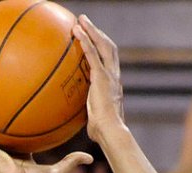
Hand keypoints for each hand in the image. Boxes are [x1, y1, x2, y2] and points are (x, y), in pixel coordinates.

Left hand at [73, 15, 124, 141]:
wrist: (111, 132)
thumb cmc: (103, 133)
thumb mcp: (95, 121)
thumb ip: (91, 116)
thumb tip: (86, 125)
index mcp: (113, 85)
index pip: (109, 61)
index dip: (102, 47)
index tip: (93, 38)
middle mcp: (114, 76)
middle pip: (109, 47)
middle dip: (97, 32)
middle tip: (85, 22)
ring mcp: (109, 75)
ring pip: (103, 45)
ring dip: (92, 30)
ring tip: (81, 20)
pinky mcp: (102, 77)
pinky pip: (92, 54)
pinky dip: (85, 40)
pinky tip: (77, 31)